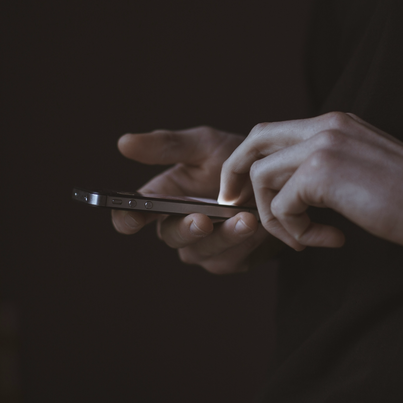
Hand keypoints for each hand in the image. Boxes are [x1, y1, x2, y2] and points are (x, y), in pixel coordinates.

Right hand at [111, 126, 285, 273]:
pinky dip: (245, 243)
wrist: (278, 178)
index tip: (133, 217)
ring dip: (224, 237)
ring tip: (246, 219)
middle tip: (203, 220)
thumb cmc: (235, 159)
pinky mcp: (229, 260)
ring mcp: (203, 247)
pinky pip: (230, 259)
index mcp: (162, 198)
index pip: (132, 215)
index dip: (127, 218)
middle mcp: (177, 226)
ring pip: (202, 252)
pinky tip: (260, 227)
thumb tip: (123, 142)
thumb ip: (167, 146)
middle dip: (186, 229)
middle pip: (170, 237)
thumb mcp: (204, 145)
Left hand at [218, 112, 402, 250]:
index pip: (273, 132)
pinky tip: (328, 240)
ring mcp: (323, 145)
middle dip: (236, 174)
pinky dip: (296, 231)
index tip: (244, 191)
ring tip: (303, 239)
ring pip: (262, 176)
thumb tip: (291, 190)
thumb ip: (326, 167)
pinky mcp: (322, 172)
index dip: (251, 160)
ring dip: (274, 216)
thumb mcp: (362, 169)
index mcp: (335, 123)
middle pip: (254, 140)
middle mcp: (325, 125)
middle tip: (234, 205)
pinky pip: (283, 205)